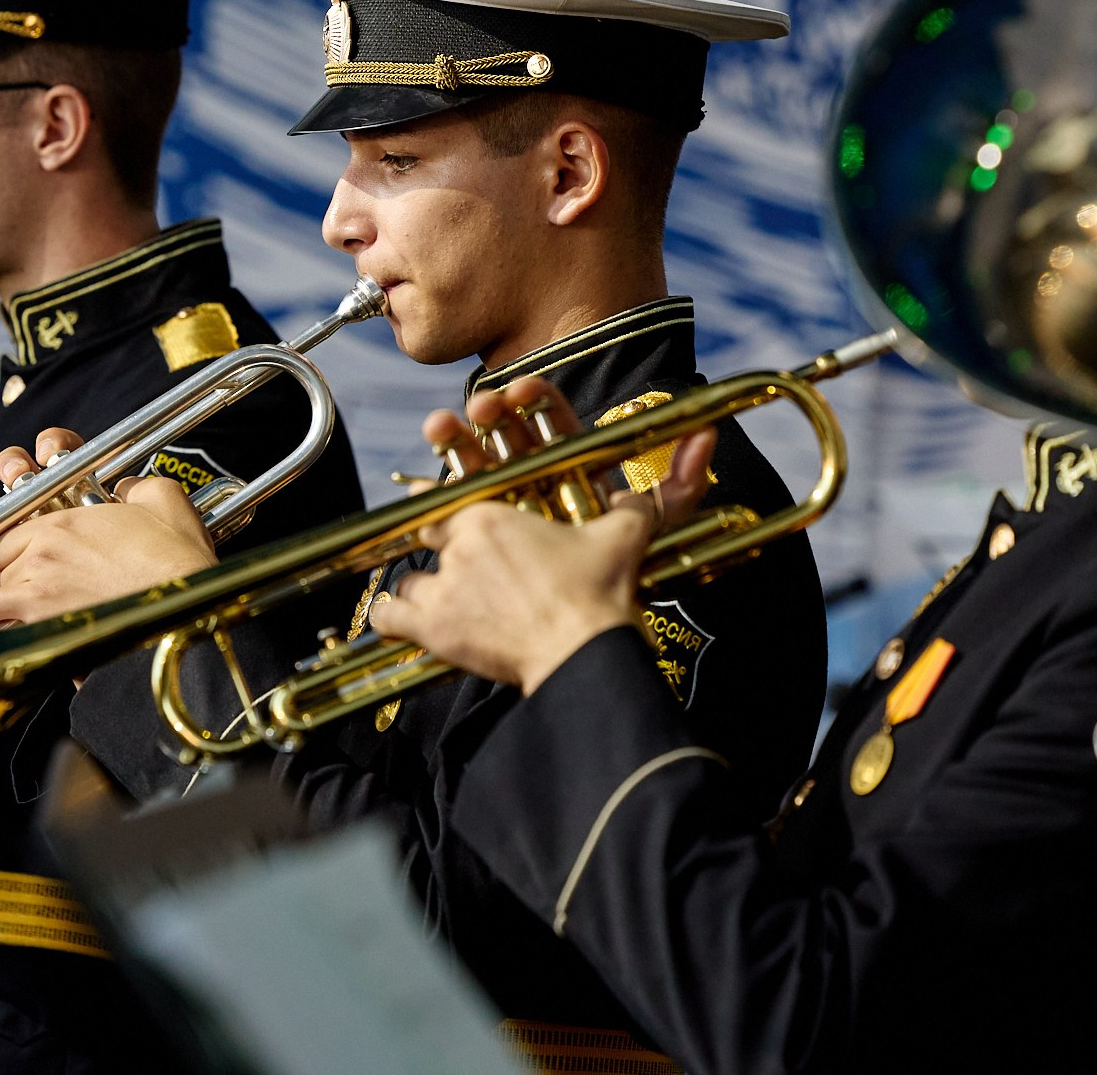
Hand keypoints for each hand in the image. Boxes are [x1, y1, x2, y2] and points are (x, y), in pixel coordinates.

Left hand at [0, 429, 217, 628]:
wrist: (189, 612)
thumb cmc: (179, 562)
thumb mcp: (163, 499)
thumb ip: (135, 485)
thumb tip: (125, 487)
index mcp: (62, 522)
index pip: (5, 523)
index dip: (11, 537)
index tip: (20, 549)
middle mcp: (40, 552)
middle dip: (5, 570)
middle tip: (25, 584)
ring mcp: (33, 591)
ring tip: (11, 613)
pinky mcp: (37, 628)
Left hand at [370, 377, 714, 694]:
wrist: (586, 651)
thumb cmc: (603, 593)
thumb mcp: (626, 535)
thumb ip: (655, 491)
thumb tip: (705, 444)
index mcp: (498, 511)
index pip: (459, 489)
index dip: (450, 482)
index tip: (438, 482)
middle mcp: (464, 541)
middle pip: (431, 529)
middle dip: (432, 528)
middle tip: (439, 540)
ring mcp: (445, 583)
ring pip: (413, 573)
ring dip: (423, 583)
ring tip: (440, 596)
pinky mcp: (435, 626)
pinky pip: (391, 615)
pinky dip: (393, 618)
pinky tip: (400, 620)